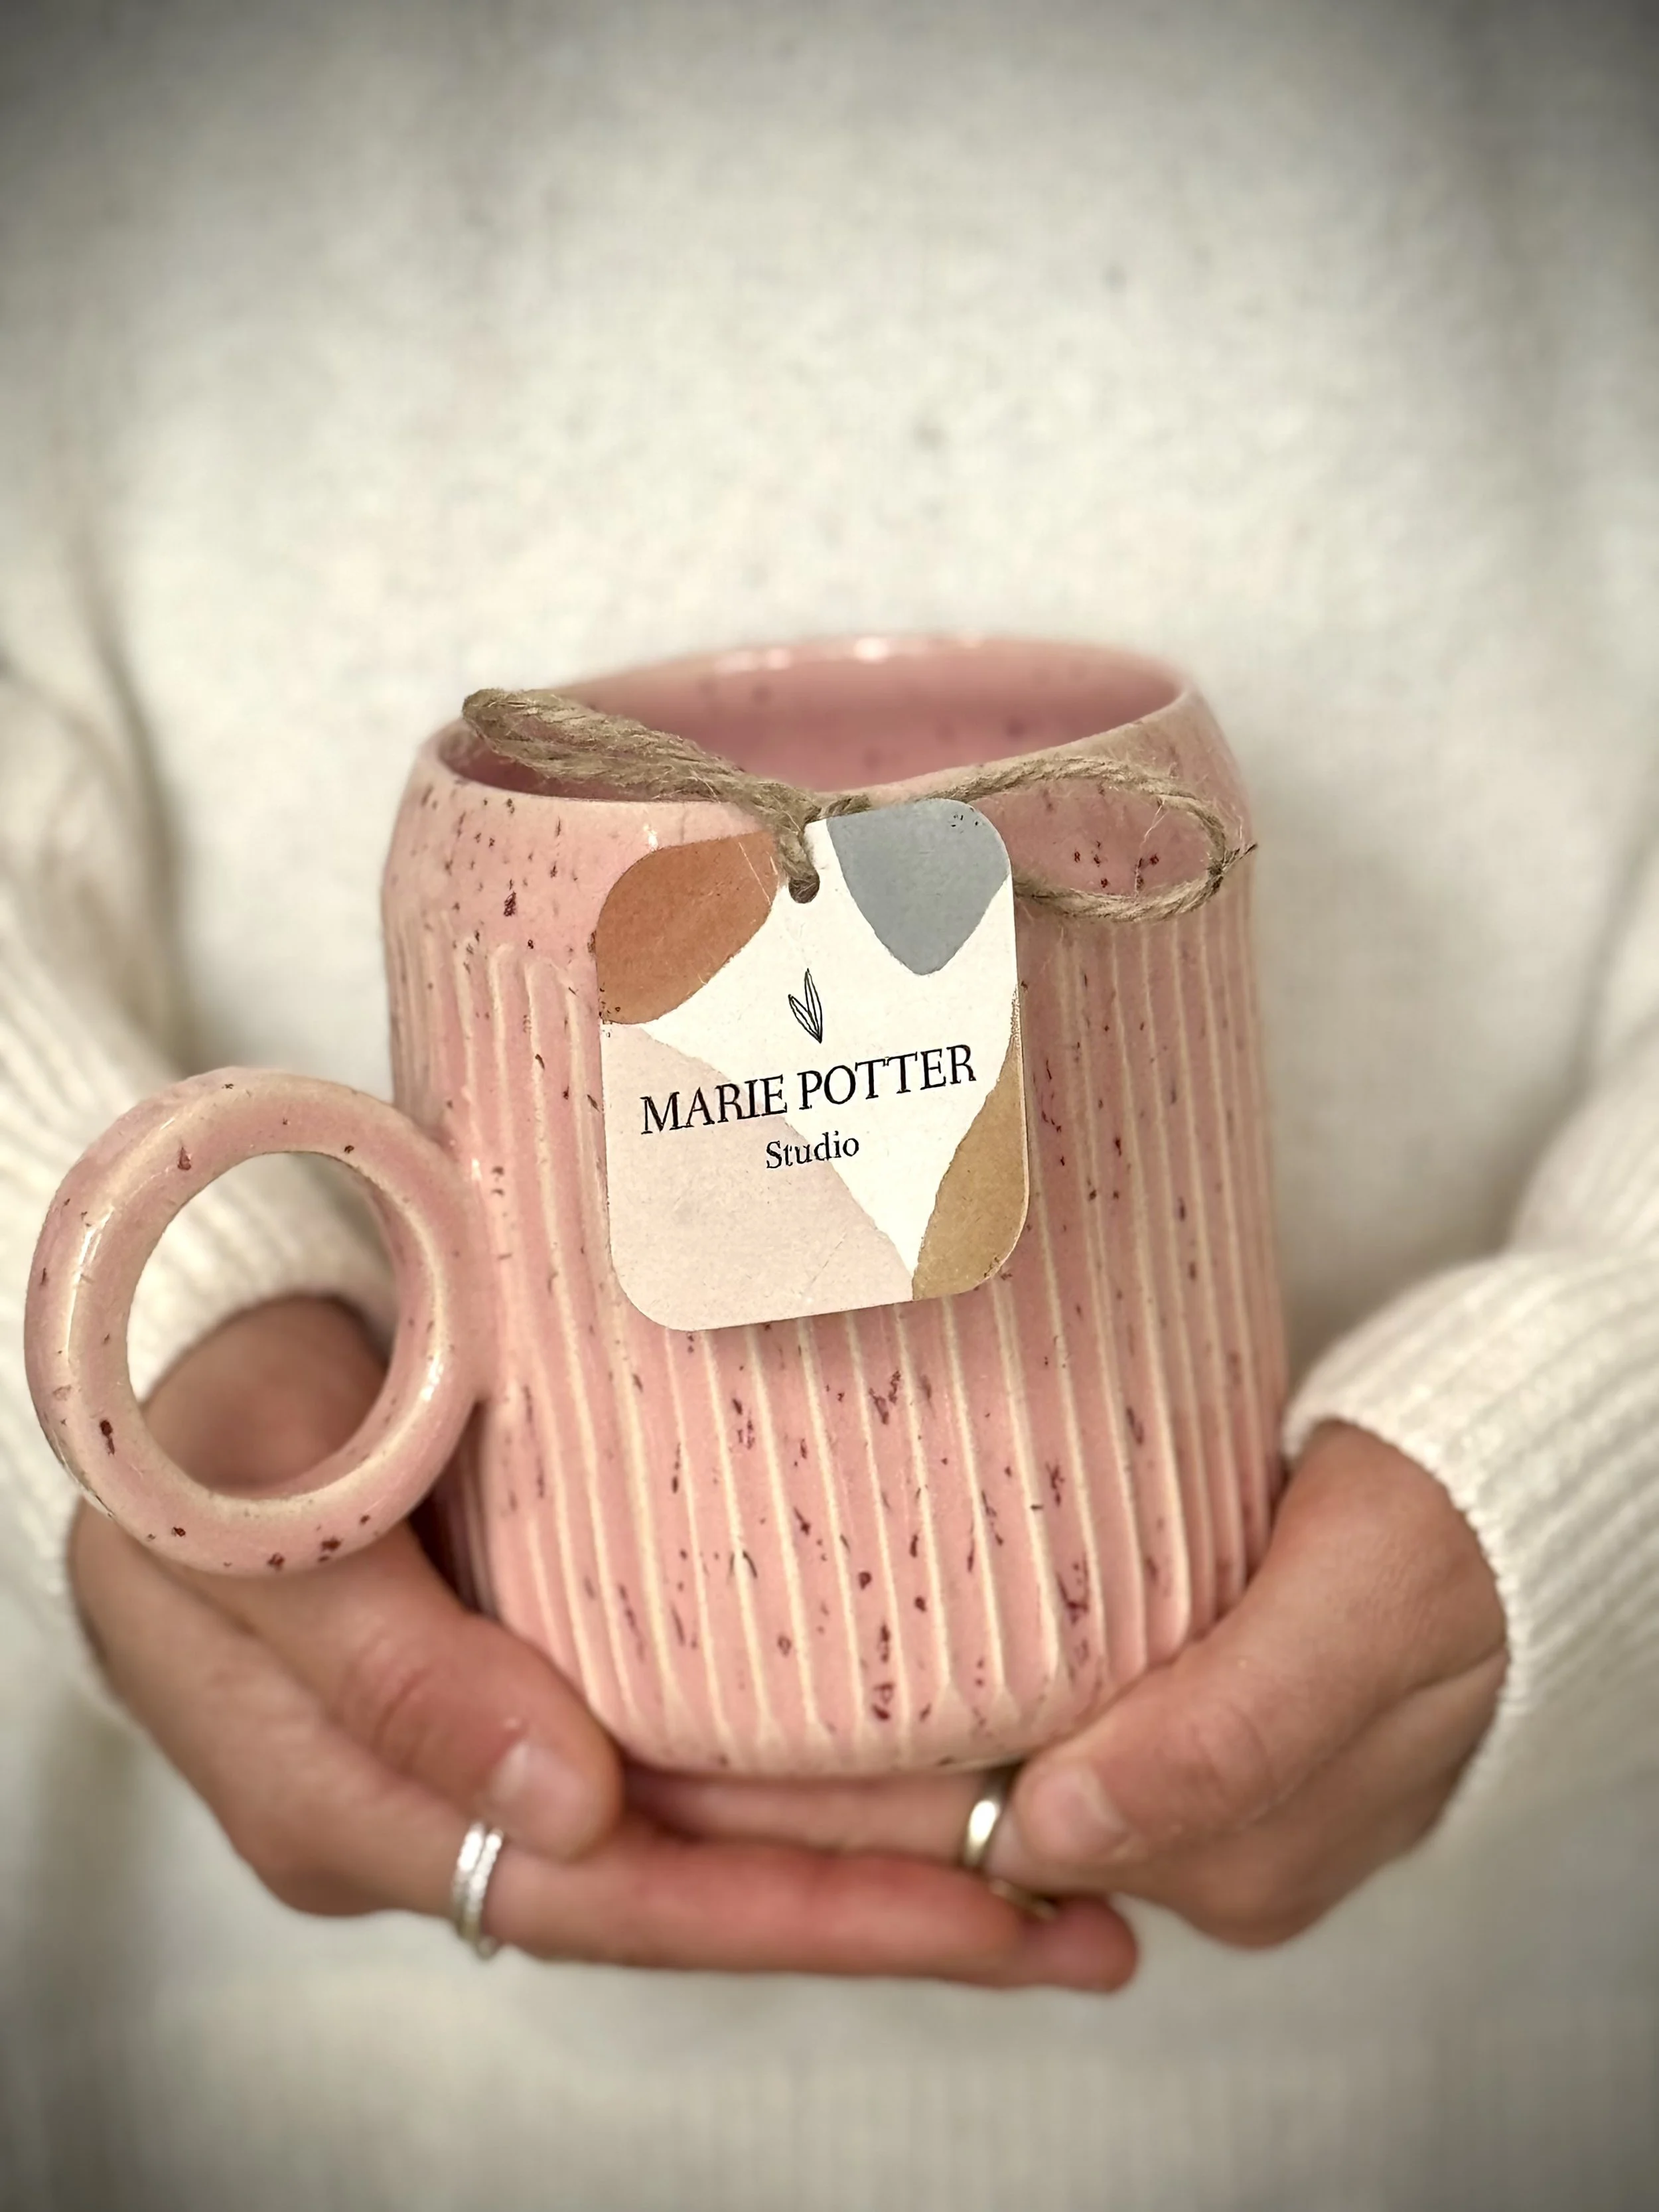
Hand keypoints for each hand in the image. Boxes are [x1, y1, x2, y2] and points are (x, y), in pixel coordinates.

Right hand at [71, 1296, 1133, 1987]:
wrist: (189, 1335)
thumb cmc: (209, 1414)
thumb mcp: (256, 1518)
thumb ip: (392, 1666)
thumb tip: (568, 1812)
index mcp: (348, 1800)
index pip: (606, 1896)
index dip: (791, 1905)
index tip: (974, 1904)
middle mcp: (432, 1810)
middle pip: (684, 1896)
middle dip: (882, 1917)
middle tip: (1087, 1923)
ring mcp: (487, 1753)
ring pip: (700, 1842)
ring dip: (874, 1866)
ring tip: (1064, 1881)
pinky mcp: (530, 1684)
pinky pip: (687, 1762)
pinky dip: (809, 1781)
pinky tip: (934, 1777)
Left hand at [633, 1423, 1508, 1948]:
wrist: (1507, 1500)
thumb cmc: (1454, 1533)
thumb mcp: (1367, 1603)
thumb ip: (1233, 1729)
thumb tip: (1062, 1836)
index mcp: (1227, 1848)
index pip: (982, 1841)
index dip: (826, 1807)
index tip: (685, 1762)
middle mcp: (1183, 1851)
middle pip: (956, 1831)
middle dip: (799, 1792)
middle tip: (644, 1728)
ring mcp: (1173, 1803)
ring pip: (973, 1792)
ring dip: (849, 1748)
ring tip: (694, 1693)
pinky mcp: (1167, 1738)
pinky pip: (1021, 1739)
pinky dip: (926, 1707)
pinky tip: (833, 1665)